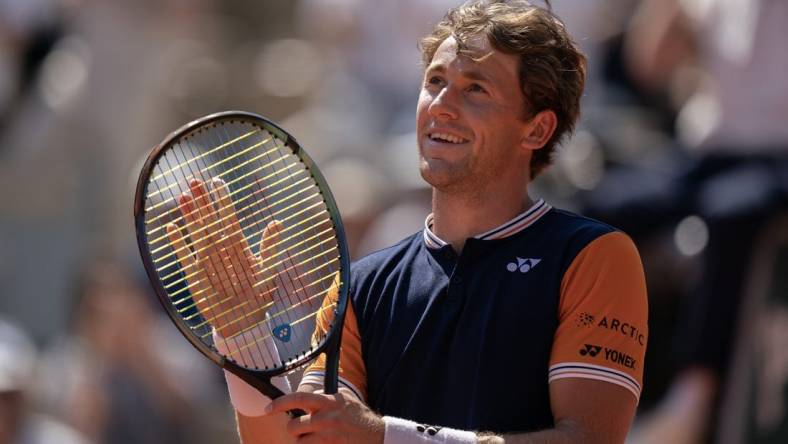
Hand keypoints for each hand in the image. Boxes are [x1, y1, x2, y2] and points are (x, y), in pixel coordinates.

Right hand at [165, 177, 284, 337]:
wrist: (243, 322)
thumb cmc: (258, 296)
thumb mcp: (268, 270)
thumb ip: (270, 247)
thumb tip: (277, 222)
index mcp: (237, 246)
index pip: (228, 217)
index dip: (223, 200)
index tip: (218, 181)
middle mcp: (220, 249)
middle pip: (209, 219)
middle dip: (203, 200)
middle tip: (194, 180)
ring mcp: (206, 260)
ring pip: (196, 232)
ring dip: (189, 215)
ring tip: (183, 196)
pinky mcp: (195, 275)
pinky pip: (184, 255)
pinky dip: (178, 243)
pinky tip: (171, 227)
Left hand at [265, 391, 384, 443]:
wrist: (377, 436)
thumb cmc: (360, 417)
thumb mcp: (345, 399)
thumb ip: (327, 395)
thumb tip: (310, 390)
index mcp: (328, 403)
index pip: (298, 398)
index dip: (279, 403)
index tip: (268, 409)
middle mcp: (325, 419)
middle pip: (293, 426)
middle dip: (295, 430)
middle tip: (303, 430)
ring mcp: (326, 438)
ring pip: (299, 443)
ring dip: (303, 442)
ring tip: (315, 439)